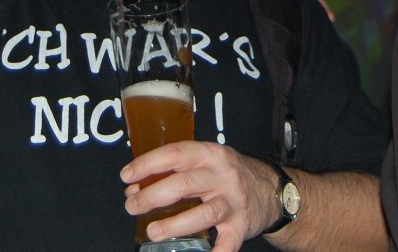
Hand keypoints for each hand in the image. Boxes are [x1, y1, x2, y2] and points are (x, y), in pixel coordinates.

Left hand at [122, 142, 277, 251]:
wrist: (271, 189)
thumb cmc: (228, 175)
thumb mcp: (207, 161)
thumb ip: (176, 171)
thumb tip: (136, 187)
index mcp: (210, 155)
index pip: (175, 154)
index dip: (148, 164)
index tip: (127, 176)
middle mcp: (222, 176)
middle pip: (185, 184)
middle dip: (153, 196)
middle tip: (132, 206)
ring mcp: (233, 202)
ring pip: (203, 213)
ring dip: (174, 224)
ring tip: (152, 231)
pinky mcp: (241, 226)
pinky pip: (228, 242)